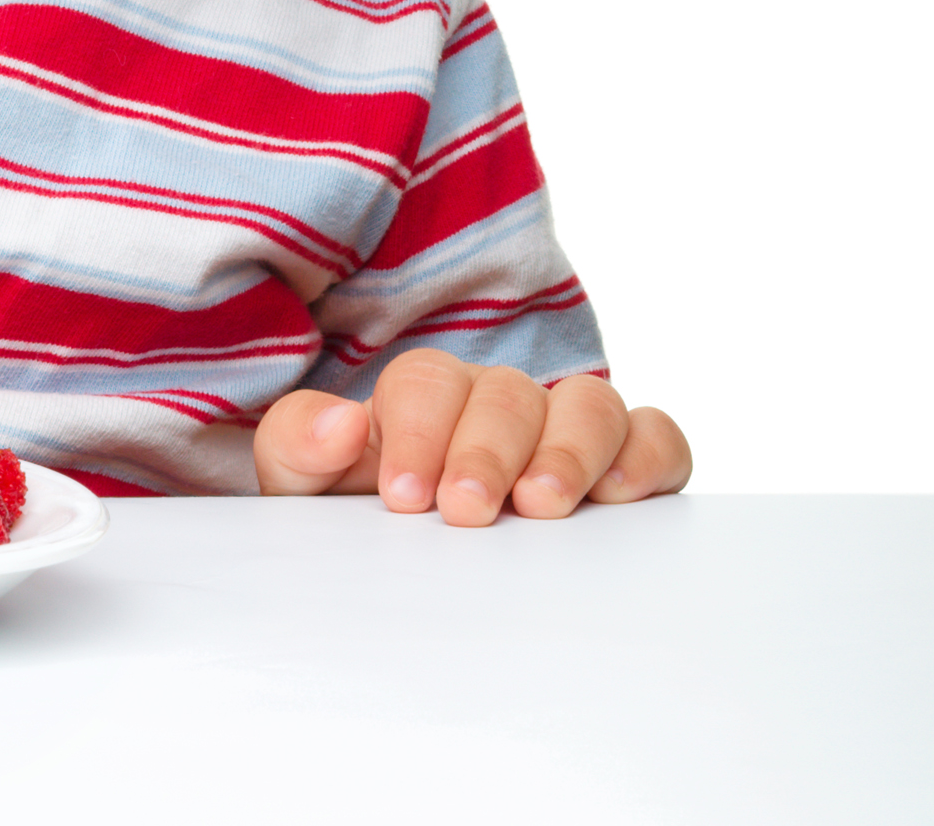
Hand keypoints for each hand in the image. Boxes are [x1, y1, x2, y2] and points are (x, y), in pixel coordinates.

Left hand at [254, 351, 690, 522]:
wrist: (405, 574)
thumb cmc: (361, 522)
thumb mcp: (307, 489)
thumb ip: (300, 444)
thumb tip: (344, 421)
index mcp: (422, 400)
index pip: (426, 382)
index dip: (418, 430)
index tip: (405, 497)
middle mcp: (498, 405)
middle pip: (505, 391)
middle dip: (486, 447)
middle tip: (468, 509)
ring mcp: (566, 431)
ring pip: (587, 402)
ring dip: (567, 450)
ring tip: (542, 505)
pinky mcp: (627, 465)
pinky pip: (655, 435)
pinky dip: (648, 453)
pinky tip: (620, 495)